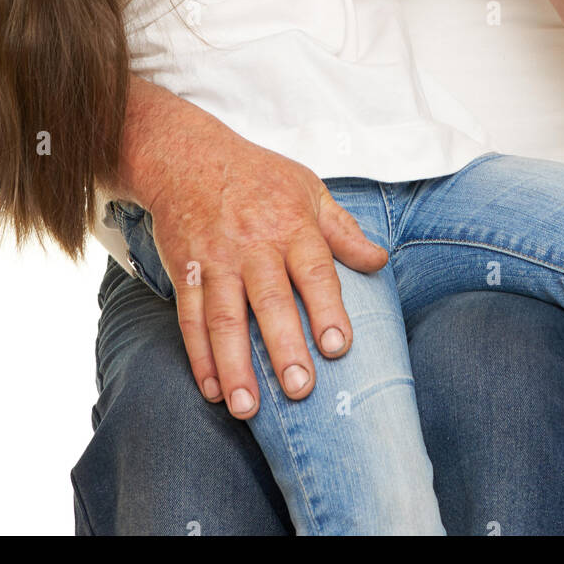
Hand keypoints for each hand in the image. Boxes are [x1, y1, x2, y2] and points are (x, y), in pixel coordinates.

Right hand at [137, 103, 389, 419]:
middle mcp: (253, 246)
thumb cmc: (257, 176)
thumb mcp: (307, 189)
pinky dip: (199, 357)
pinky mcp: (185, 271)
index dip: (327, 310)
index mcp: (291, 226)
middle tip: (299, 390)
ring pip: (225, 318)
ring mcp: (215, 260)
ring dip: (235, 366)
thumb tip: (379, 260)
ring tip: (248, 409)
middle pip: (269, 300)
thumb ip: (343, 230)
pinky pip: (191, 318)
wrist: (185, 155)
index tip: (338, 348)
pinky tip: (212, 390)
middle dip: (284, 346)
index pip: (314, 270)